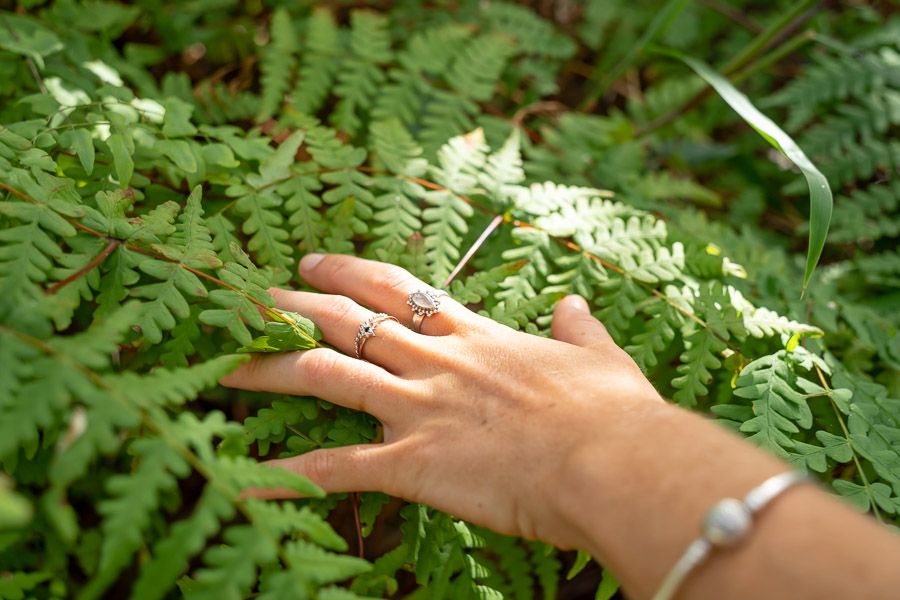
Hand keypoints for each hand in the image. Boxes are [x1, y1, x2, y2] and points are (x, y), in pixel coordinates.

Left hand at [221, 253, 663, 549]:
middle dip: (296, 306)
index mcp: (477, 338)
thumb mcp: (602, 358)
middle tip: (252, 296)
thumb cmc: (616, 412)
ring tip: (226, 365)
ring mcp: (420, 409)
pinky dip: (289, 477)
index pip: (402, 292)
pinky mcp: (414, 463)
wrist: (614, 459)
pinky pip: (338, 469)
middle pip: (349, 322)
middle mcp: (437, 363)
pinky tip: (244, 481)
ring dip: (272, 370)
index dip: (352, 274)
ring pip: (328, 376)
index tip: (316, 263)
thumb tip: (576, 305)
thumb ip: (580, 330)